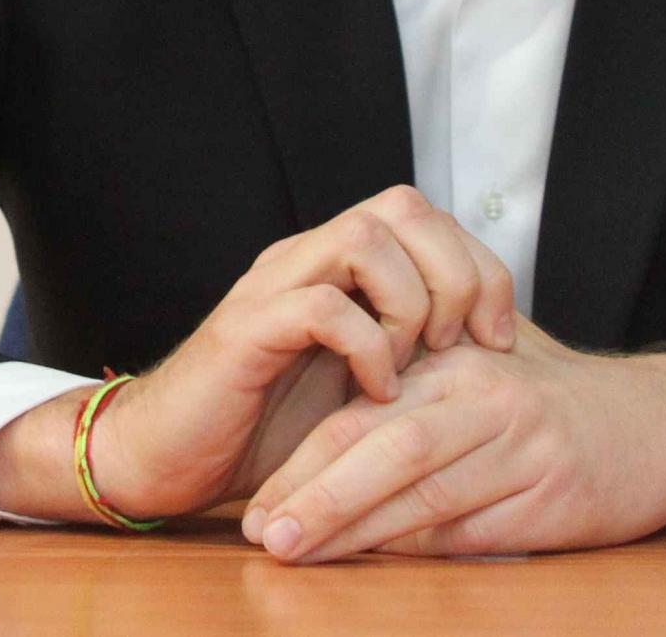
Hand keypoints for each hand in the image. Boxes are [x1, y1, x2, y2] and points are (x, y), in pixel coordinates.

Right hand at [0, 185, 516, 521]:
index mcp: (337, 262)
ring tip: (414, 366)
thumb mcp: (359, 384)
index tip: (499, 336)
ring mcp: (275, 285)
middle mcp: (307, 256)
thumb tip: (494, 349)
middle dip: (454, 271)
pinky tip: (375, 391)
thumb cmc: (268, 430)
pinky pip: (323, 305)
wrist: (166, 459)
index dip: (478, 263)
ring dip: (411, 303)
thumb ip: (409, 351)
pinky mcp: (246, 329)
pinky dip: (366, 345)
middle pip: (402, 205)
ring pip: (364, 237)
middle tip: (464, 343)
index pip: (424, 215)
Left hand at [238, 316, 665, 561]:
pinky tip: (374, 565)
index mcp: (455, 363)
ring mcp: (519, 448)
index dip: (305, 456)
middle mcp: (484, 398)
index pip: (363, 409)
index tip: (257, 498)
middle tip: (263, 531)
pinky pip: (469, 530)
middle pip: (384, 446)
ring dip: (354, 528)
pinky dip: (417, 550)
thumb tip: (322, 446)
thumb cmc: (553, 400)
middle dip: (316, 494)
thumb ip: (412, 398)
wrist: (654, 422)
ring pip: (421, 491)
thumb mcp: (480, 375)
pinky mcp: (548, 498)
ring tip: (297, 551)